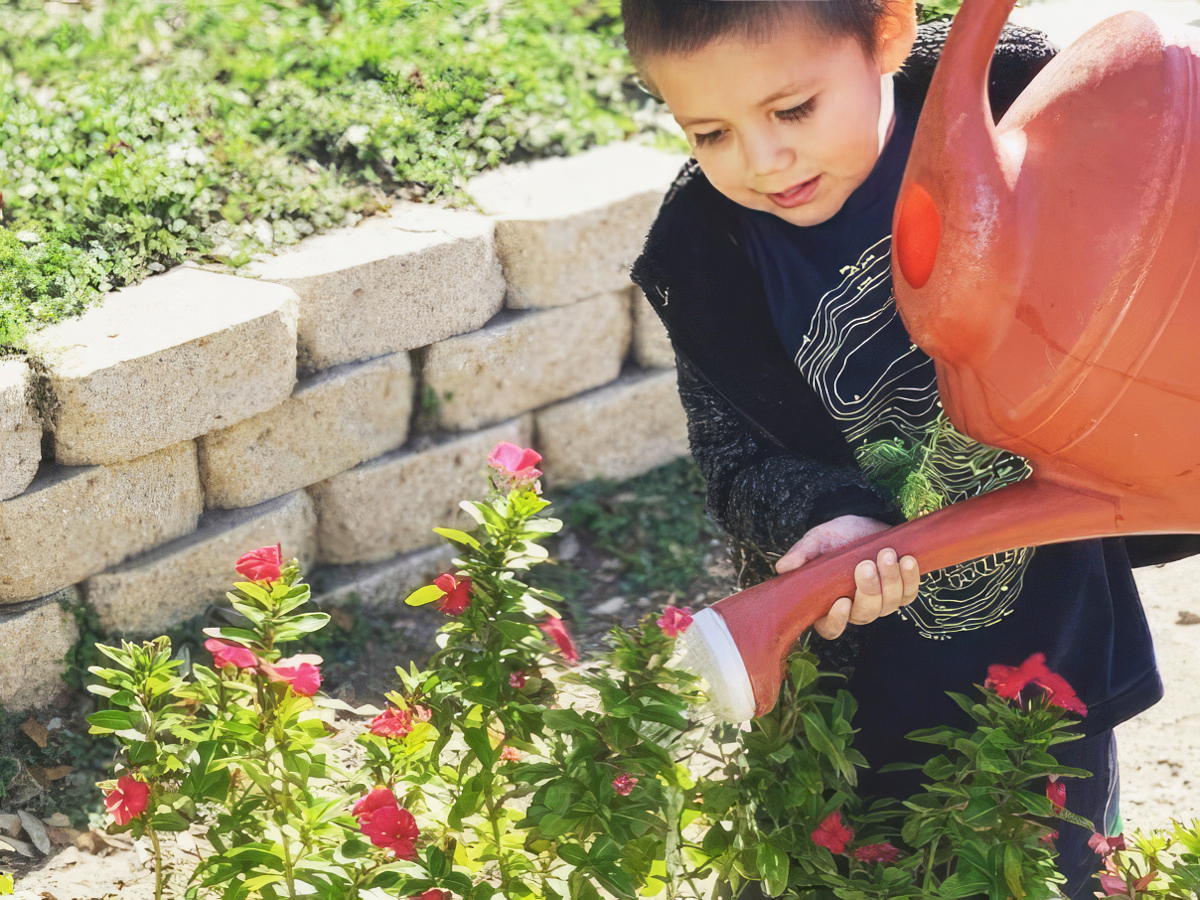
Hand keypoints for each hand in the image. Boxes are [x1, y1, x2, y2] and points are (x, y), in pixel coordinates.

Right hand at [775, 515, 919, 639]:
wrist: (865, 523)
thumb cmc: (837, 537)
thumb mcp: (817, 541)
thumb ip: (802, 554)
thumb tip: (783, 568)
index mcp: (829, 603)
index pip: (831, 627)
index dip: (837, 621)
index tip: (841, 601)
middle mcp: (855, 608)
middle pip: (864, 614)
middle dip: (868, 590)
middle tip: (865, 564)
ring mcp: (880, 603)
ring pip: (888, 604)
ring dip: (890, 580)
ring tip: (886, 554)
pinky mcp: (901, 592)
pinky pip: (908, 594)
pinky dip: (910, 578)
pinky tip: (906, 560)